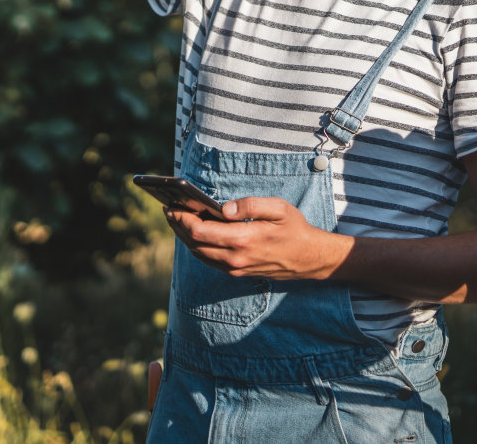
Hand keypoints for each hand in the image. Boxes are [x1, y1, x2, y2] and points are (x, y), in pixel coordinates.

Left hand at [166, 196, 347, 280]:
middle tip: (168, 210)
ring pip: (199, 253)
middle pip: (194, 243)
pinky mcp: (237, 271)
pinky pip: (209, 260)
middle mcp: (235, 258)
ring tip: (177, 219)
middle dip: (178, 226)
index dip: (182, 218)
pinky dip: (197, 246)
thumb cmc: (294, 229)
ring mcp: (235, 267)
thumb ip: (250, 205)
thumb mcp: (278, 208)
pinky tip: (194, 233)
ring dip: (185, 237)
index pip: (200, 231)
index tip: (172, 205)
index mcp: (242, 239)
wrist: (308, 258)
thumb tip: (224, 208)